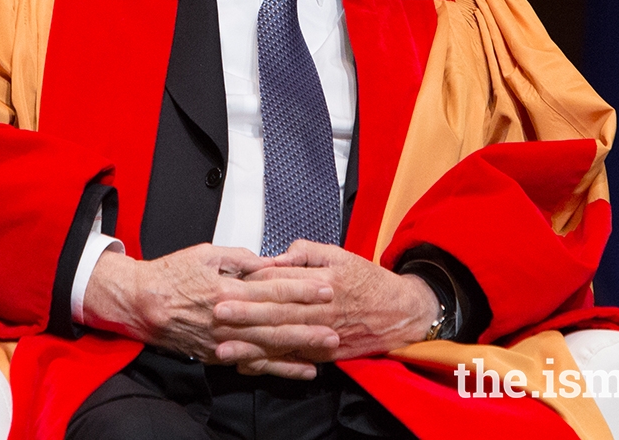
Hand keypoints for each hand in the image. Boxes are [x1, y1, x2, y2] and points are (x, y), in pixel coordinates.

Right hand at [82, 244, 336, 379]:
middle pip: (276, 320)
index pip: (271, 289)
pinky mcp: (220, 355)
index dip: (300, 288)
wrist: (142, 303)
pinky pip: (255, 364)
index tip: (324, 286)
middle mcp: (228, 318)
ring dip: (301, 346)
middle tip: (336, 319)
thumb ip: (239, 258)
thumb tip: (268, 262)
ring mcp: (225, 341)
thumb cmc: (171, 274)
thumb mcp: (205, 254)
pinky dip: (280, 368)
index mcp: (226, 289)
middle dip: (309, 320)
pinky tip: (303, 369)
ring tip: (328, 345)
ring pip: (270, 345)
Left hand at [215, 240, 438, 370]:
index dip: (252, 282)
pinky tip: (248, 365)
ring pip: (281, 341)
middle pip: (276, 312)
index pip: (280, 282)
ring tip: (224, 347)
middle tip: (217, 311)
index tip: (228, 281)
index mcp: (320, 282)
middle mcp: (319, 311)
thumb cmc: (367, 280)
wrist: (401, 312)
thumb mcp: (340, 255)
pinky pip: (294, 359)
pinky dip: (271, 364)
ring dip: (251, 345)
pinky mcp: (325, 353)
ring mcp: (322, 335)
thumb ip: (307, 252)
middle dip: (245, 313)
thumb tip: (278, 257)